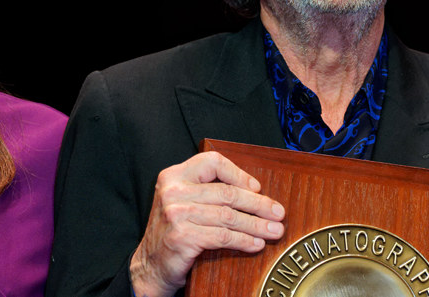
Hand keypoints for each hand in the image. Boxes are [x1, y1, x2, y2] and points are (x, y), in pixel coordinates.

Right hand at [129, 151, 285, 296]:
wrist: (150, 265)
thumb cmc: (173, 231)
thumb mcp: (182, 202)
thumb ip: (206, 191)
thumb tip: (253, 192)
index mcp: (173, 176)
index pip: (212, 163)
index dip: (238, 174)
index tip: (257, 188)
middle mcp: (173, 191)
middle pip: (226, 192)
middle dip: (258, 203)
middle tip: (278, 212)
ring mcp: (176, 214)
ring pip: (228, 216)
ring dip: (256, 224)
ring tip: (274, 231)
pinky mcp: (182, 237)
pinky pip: (222, 236)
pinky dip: (243, 240)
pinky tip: (256, 244)